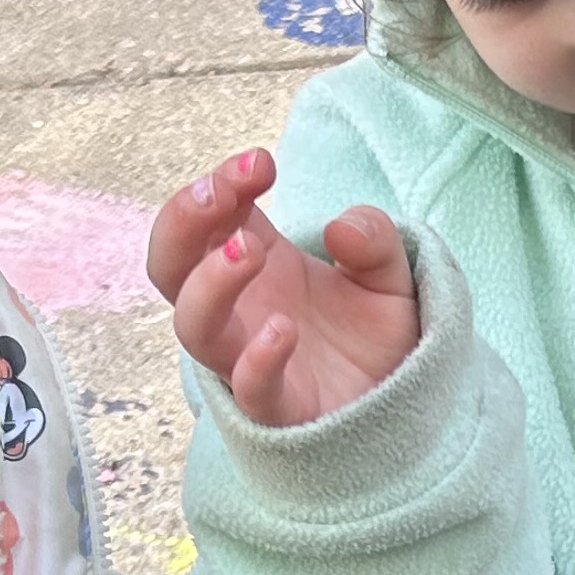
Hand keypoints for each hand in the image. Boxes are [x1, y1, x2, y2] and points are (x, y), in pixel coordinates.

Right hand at [149, 148, 419, 427]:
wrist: (404, 405)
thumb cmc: (375, 337)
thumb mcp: (389, 274)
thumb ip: (375, 241)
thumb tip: (343, 228)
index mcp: (255, 262)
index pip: (210, 215)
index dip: (222, 182)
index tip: (263, 164)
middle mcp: (239, 309)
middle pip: (170, 266)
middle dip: (181, 222)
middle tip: (221, 193)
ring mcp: (248, 359)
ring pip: (192, 327)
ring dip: (210, 283)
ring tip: (250, 249)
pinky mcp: (278, 410)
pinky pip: (248, 391)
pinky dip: (257, 361)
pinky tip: (284, 330)